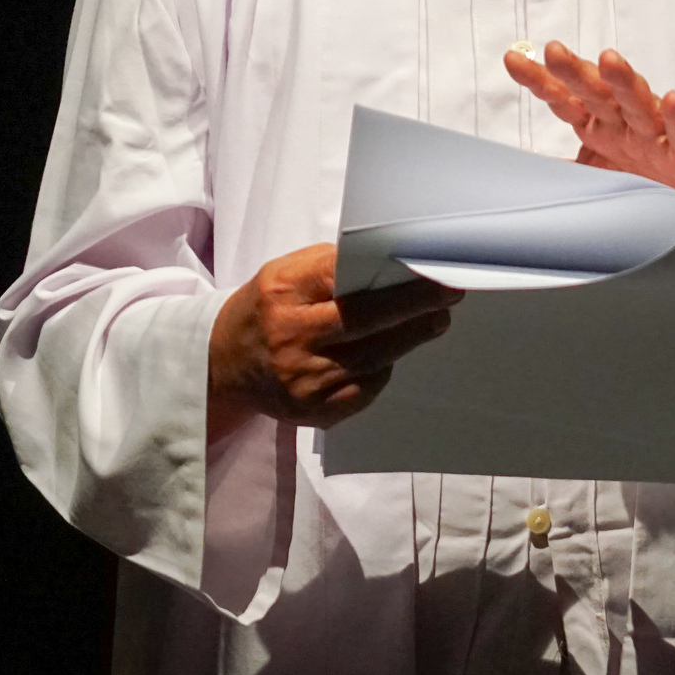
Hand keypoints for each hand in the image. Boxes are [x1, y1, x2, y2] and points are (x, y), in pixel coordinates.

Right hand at [206, 244, 460, 443]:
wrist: (224, 365)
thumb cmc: (267, 309)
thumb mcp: (286, 274)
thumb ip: (331, 267)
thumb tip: (391, 263)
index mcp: (283, 293)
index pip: (347, 281)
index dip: (393, 277)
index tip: (430, 270)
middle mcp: (290, 338)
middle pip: (366, 321)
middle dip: (415, 307)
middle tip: (450, 296)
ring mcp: (302, 380)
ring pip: (374, 357)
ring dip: (410, 338)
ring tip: (435, 321)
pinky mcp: (313, 411)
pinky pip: (366, 388)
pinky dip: (385, 368)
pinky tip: (395, 352)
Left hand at [504, 42, 674, 333]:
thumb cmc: (659, 183)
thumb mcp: (602, 178)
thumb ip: (567, 171)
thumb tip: (520, 173)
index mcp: (606, 129)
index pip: (569, 100)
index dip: (543, 80)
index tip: (514, 59)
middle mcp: (631, 126)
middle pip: (600, 94)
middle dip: (577, 71)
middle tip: (553, 51)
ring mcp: (663, 139)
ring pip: (641, 106)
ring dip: (626, 82)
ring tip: (610, 61)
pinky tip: (670, 100)